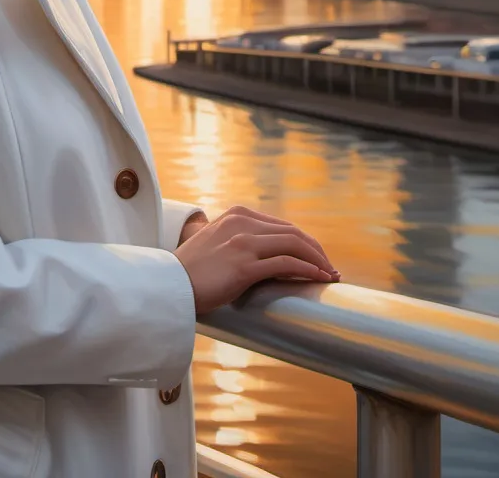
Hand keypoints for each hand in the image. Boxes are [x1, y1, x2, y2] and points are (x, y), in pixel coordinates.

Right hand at [173, 205, 338, 315]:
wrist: (169, 283)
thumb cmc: (192, 270)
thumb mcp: (215, 242)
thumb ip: (236, 239)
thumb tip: (262, 255)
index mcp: (237, 215)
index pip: (281, 225)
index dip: (304, 241)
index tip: (316, 257)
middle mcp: (242, 224)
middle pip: (292, 232)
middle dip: (315, 250)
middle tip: (329, 268)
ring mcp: (243, 243)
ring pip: (294, 245)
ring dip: (317, 260)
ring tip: (329, 275)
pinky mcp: (244, 266)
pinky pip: (286, 264)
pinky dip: (307, 270)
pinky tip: (318, 279)